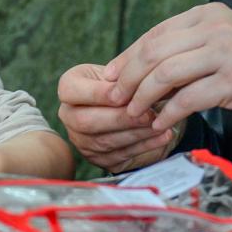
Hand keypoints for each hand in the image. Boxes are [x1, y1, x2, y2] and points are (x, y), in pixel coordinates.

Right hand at [59, 62, 177, 172]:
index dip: (97, 94)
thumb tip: (136, 88)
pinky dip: (144, 146)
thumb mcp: (123, 72)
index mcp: (69, 87)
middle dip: (120, 119)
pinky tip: (162, 137)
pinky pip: (119, 155)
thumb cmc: (127, 82)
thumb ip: (124, 77)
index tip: (124, 93)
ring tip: (160, 125)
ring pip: (104, 141)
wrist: (136, 102)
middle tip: (148, 115)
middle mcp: (69, 115)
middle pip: (85, 121)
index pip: (71, 90)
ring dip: (136, 134)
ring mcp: (81, 140)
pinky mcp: (98, 159)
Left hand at [106, 3, 231, 133]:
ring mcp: (225, 53)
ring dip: (143, 98)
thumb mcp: (227, 41)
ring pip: (166, 74)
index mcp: (209, 15)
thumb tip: (146, 69)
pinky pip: (188, 98)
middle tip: (115, 99)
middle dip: (128, 78)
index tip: (111, 78)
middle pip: (154, 52)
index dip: (127, 57)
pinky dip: (169, 113)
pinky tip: (161, 124)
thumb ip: (192, 48)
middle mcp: (215, 28)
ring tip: (134, 114)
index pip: (155, 34)